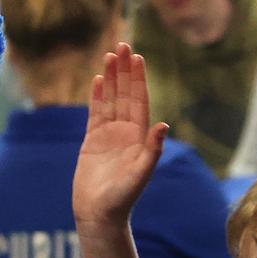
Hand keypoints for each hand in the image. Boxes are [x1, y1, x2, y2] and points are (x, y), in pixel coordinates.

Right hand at [73, 42, 167, 230]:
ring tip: (110, 55)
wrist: (101, 213)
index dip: (138, 79)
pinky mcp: (93, 141)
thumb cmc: (123, 197)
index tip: (138, 57)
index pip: (140, 101)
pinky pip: (95, 113)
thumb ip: (152, 150)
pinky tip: (99, 80)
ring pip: (111, 100)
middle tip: (124, 45)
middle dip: (126, 71)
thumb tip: (163, 125)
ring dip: (111, 78)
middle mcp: (127, 132)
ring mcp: (109, 135)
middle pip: (126, 94)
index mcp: (140, 137)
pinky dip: (97, 96)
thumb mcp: (141, 173)